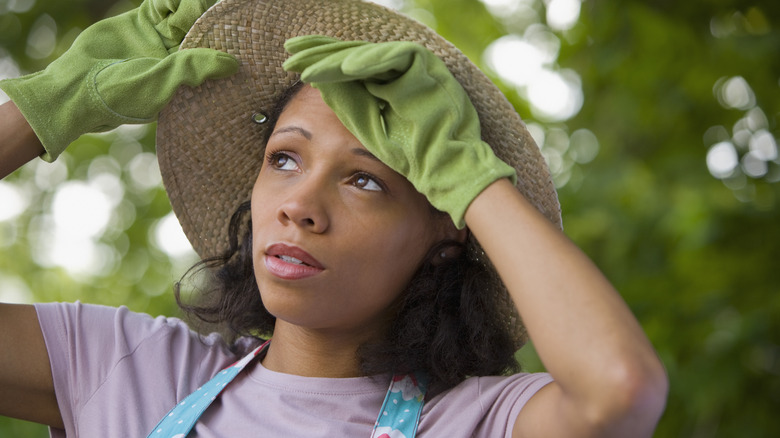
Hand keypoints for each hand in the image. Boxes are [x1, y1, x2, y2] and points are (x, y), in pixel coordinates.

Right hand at [0, 0, 237, 160]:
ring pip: (184, 14)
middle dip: (213, 17)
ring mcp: (159, 38)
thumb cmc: (121, 97)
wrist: (76, 88)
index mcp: (187, 76)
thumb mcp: (162, 84)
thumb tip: (234, 64)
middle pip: (203, 31)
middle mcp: (176, 57)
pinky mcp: (141, 22)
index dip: (226, 40)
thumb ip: (194, 69)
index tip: (241, 26)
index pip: (213, 54)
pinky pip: (161, 5)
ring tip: (202, 0)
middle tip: (228, 5)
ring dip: (194, 4)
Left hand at [283, 35, 515, 227]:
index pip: (347, 66)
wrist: (447, 170)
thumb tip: (321, 87)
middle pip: (353, 54)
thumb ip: (351, 108)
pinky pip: (394, 59)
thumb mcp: (371, 130)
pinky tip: (345, 68)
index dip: (320, 63)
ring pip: (368, 54)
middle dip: (320, 52)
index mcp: (385, 83)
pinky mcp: (427, 68)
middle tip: (291, 49)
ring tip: (308, 64)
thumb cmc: (412, 157)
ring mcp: (413, 66)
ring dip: (337, 58)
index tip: (292, 64)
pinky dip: (371, 62)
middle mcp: (398, 70)